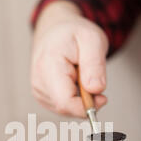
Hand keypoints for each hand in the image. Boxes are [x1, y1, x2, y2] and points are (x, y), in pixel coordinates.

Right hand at [31, 1, 108, 117]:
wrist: (54, 30)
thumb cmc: (73, 33)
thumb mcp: (93, 40)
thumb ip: (95, 65)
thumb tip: (96, 90)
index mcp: (49, 66)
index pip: (65, 102)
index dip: (86, 106)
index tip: (102, 96)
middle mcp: (39, 82)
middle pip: (67, 108)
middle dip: (86, 100)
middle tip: (91, 77)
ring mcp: (38, 91)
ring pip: (67, 110)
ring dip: (80, 99)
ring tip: (80, 75)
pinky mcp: (42, 97)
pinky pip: (64, 108)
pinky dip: (74, 98)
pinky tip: (73, 81)